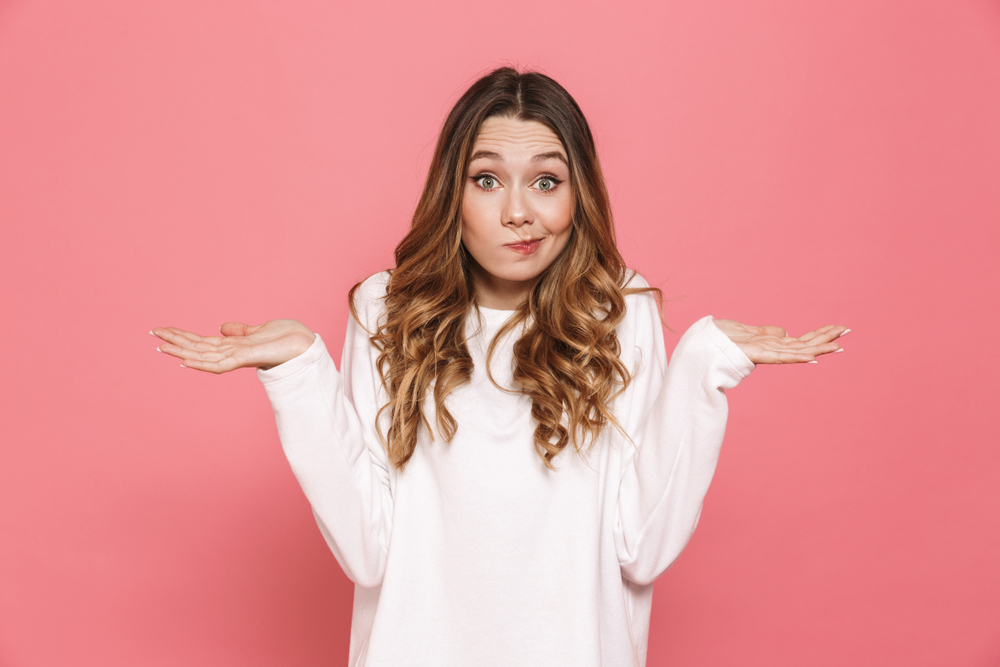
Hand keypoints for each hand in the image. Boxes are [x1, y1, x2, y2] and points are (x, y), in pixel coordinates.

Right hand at [151, 320, 315, 372]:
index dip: (183, 337)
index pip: (203, 342)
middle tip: (152, 334)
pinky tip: (184, 359)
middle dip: (175, 341)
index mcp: (234, 347)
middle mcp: (233, 354)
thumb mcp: (260, 330)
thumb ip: (240, 331)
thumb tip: (221, 328)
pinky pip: (218, 363)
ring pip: (202, 356)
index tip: (163, 331)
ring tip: (160, 345)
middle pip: (197, 348)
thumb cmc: (288, 338)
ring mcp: (238, 358)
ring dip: (181, 350)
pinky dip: (200, 362)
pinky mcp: (246, 359)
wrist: (306, 345)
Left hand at [712, 320, 848, 364]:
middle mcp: (770, 349)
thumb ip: (767, 333)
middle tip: (848, 330)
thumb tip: (786, 333)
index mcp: (769, 343)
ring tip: (838, 345)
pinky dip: (797, 357)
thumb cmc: (718, 338)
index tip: (837, 329)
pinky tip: (812, 357)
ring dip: (818, 347)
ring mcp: (764, 353)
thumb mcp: (746, 329)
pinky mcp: (754, 354)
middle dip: (825, 337)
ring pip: (796, 350)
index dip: (818, 334)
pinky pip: (779, 356)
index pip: (799, 339)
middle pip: (803, 343)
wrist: (698, 347)